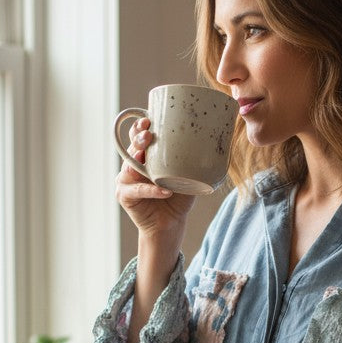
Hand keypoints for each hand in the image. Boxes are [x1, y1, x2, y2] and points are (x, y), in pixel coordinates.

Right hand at [116, 117, 193, 251]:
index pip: (139, 135)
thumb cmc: (179, 197)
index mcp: (146, 155)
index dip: (141, 125)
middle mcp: (133, 164)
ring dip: (137, 159)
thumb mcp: (188, 174)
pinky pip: (136, 190)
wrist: (171, 223)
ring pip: (129, 166)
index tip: (149, 118)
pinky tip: (165, 191)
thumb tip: (217, 139)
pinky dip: (151, 190)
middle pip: (132, 146)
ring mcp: (126, 180)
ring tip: (146, 156)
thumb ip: (193, 160)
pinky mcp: (125, 196)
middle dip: (138, 138)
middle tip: (148, 135)